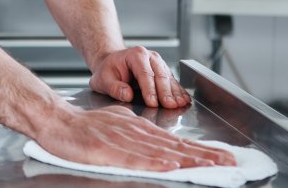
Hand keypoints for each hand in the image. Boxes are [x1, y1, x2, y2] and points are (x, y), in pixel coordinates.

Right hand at [35, 104, 236, 170]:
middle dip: (204, 155)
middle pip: (175, 146)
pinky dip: (154, 163)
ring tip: (210, 165)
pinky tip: (170, 166)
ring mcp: (123, 142)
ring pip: (160, 152)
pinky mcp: (107, 151)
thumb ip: (138, 133)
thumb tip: (159, 144)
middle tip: (229, 162)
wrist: (57, 120)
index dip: (201, 149)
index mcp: (140, 128)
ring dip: (187, 159)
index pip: (176, 140)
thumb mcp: (118, 123)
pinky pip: (134, 159)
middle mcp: (136, 133)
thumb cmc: (84, 126)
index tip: (224, 156)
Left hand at [89, 46, 189, 108]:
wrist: (112, 63)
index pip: (144, 73)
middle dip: (165, 92)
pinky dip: (179, 91)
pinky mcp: (163, 70)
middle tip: (170, 105)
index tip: (152, 103)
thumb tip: (126, 94)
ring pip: (169, 78)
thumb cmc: (108, 70)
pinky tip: (184, 99)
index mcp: (135, 55)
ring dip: (175, 92)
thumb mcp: (103, 79)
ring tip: (180, 104)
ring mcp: (158, 63)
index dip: (149, 89)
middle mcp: (150, 57)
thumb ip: (114, 87)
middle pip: (160, 75)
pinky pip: (173, 81)